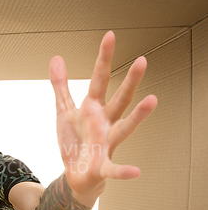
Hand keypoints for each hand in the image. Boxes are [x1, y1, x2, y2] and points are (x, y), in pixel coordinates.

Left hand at [49, 31, 157, 194]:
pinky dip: (124, 171)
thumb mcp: (64, 111)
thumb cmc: (74, 141)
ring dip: (138, 116)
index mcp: (93, 108)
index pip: (100, 79)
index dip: (104, 58)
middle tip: (143, 61)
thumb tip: (56, 58)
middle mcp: (105, 123)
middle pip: (120, 99)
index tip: (110, 36)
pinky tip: (136, 171)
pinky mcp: (103, 165)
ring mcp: (106, 143)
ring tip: (153, 101)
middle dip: (130, 81)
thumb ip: (61, 86)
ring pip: (125, 127)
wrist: (76, 174)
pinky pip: (115, 168)